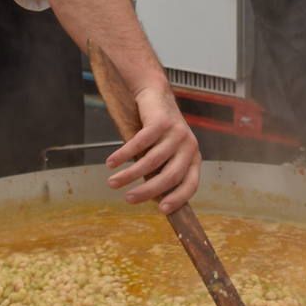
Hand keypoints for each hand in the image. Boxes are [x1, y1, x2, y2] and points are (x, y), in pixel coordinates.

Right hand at [105, 86, 200, 213]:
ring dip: (129, 174)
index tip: (162, 211)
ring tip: (112, 183)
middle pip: (170, 176)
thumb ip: (163, 172)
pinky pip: (140, 143)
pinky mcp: (161, 121)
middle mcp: (188, 146)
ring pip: (152, 161)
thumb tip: (152, 199)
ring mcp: (176, 133)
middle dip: (148, 191)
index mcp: (193, 157)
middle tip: (128, 200)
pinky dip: (123, 154)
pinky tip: (111, 163)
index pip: (190, 184)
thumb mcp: (168, 152)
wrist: (156, 95)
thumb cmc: (160, 131)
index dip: (177, 199)